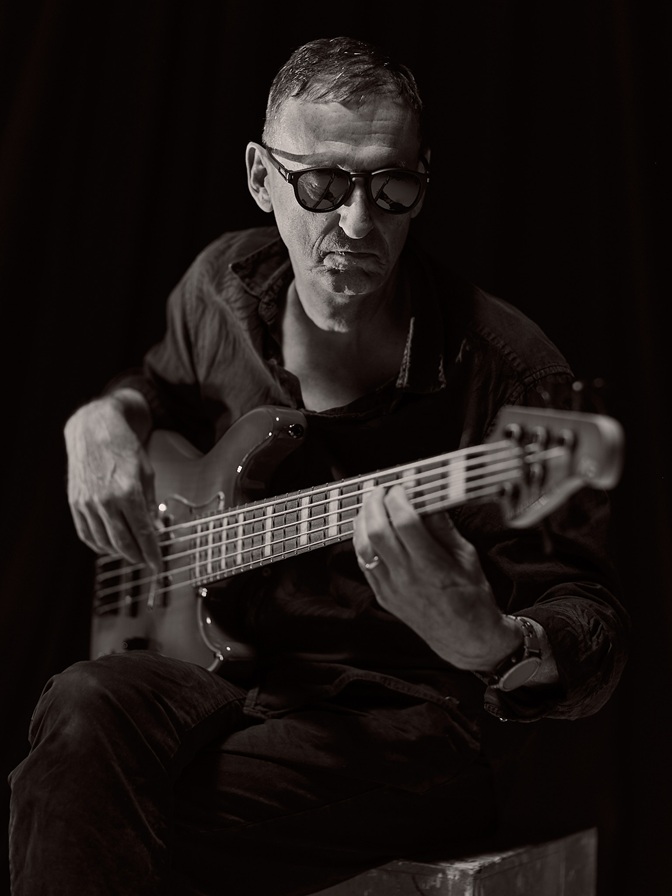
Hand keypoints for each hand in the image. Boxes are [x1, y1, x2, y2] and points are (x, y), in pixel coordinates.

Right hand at [64, 392, 160, 569]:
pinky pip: (86, 534)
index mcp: (128, 492)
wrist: (94, 429)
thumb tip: (155, 530)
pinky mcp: (75, 503)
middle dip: (137, 557)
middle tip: (146, 562)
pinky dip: (98, 545)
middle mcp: (105, 500)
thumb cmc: (125, 448)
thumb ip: (150, 504)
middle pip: (123, 543)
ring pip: (104, 542)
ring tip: (131, 554)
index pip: (142, 533)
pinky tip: (109, 547)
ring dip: (119, 553)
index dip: (152, 553)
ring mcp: (87, 503)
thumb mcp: (147, 473)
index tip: (158, 566)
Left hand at [352, 485, 521, 669]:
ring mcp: (391, 589)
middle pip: (377, 531)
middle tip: (381, 490)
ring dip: (363, 521)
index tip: (402, 487)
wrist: (467, 638)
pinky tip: (368, 530)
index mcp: (432, 566)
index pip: (405, 522)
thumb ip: (443, 527)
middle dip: (375, 504)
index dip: (399, 499)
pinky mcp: (384, 597)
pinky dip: (362, 542)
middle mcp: (407, 578)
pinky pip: (364, 563)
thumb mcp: (466, 556)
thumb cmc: (472, 596)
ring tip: (370, 506)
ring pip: (363, 547)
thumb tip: (428, 498)